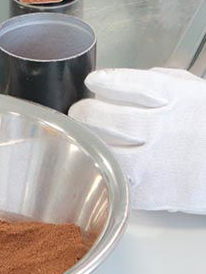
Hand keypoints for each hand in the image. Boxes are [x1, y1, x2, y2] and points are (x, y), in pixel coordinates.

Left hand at [68, 68, 205, 213]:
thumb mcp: (198, 94)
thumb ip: (164, 83)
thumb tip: (124, 82)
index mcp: (179, 100)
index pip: (136, 86)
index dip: (110, 81)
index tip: (93, 80)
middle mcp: (165, 129)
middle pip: (110, 118)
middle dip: (86, 112)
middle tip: (79, 111)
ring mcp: (158, 162)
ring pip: (109, 150)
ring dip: (88, 141)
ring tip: (82, 135)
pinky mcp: (156, 192)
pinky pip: (120, 181)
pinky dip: (105, 171)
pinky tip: (99, 162)